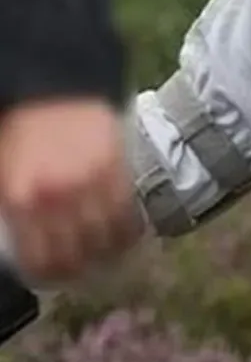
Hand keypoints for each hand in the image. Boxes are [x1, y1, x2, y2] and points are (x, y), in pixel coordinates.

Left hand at [0, 97, 143, 284]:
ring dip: (106, 253)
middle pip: (76, 257)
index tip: (54, 277)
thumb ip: (15, 210)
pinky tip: (123, 234)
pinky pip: (128, 215)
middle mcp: (57, 199)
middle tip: (81, 268)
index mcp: (21, 201)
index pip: (41, 262)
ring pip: (106, 241)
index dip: (50, 277)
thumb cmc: (19, 129)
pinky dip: (128, 231)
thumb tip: (31, 248)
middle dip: (80, 270)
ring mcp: (91, 184)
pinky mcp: (117, 169)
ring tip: (104, 253)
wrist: (50, 83)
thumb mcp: (2, 173)